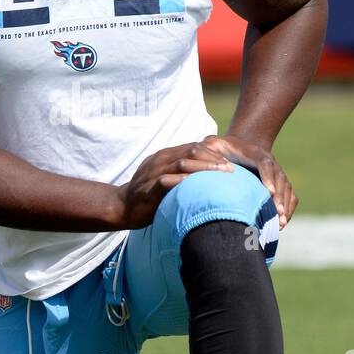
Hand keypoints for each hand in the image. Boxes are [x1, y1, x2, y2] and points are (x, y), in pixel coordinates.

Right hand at [115, 139, 234, 228]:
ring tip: (221, 174)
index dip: (213, 153)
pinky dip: (184, 181)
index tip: (230, 163)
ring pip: (183, 163)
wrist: (122, 206)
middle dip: (214, 159)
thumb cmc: (149, 194)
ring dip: (205, 167)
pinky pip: (168, 181)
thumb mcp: (165, 177)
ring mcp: (154, 172)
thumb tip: (207, 175)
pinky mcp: (149, 188)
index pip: (194, 147)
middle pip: (192, 151)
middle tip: (231, 169)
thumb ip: (181, 172)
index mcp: (166, 155)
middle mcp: (161, 160)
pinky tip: (199, 185)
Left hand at [200, 134, 297, 228]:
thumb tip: (206, 153)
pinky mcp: (281, 183)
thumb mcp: (213, 145)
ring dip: (285, 205)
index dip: (268, 177)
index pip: (265, 164)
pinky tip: (281, 224)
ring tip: (281, 223)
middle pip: (280, 179)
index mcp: (255, 153)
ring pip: (287, 189)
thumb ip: (209, 147)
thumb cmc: (222, 149)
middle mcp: (271, 162)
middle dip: (280, 197)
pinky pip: (290, 196)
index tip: (270, 192)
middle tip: (278, 213)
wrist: (238, 147)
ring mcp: (278, 173)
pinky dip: (289, 209)